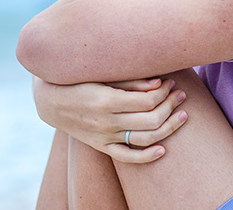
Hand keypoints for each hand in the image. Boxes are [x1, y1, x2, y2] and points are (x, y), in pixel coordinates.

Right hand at [33, 77, 187, 162]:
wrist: (50, 102)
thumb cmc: (78, 81)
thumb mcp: (100, 75)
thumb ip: (129, 81)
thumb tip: (159, 83)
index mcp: (106, 100)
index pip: (147, 100)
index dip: (164, 92)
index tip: (171, 82)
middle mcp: (106, 121)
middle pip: (150, 119)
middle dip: (171, 105)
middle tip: (180, 94)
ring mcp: (104, 137)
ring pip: (144, 139)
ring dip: (168, 127)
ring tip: (182, 115)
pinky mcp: (101, 146)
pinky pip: (127, 157)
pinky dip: (147, 157)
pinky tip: (163, 150)